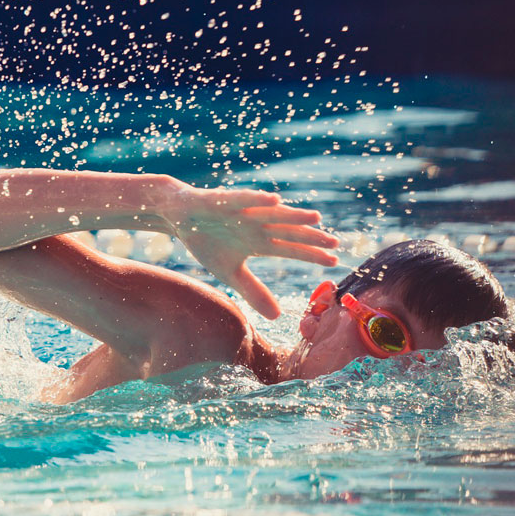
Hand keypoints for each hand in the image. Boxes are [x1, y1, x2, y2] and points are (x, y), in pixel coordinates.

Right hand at [161, 183, 337, 319]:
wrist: (179, 218)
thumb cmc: (207, 241)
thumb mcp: (231, 273)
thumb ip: (253, 291)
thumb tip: (277, 316)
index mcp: (260, 242)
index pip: (291, 249)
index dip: (311, 255)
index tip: (334, 262)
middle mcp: (257, 225)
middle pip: (288, 231)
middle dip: (310, 237)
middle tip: (335, 243)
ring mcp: (244, 211)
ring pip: (273, 214)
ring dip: (293, 216)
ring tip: (315, 219)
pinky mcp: (225, 200)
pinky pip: (244, 199)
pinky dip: (258, 199)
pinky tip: (275, 200)